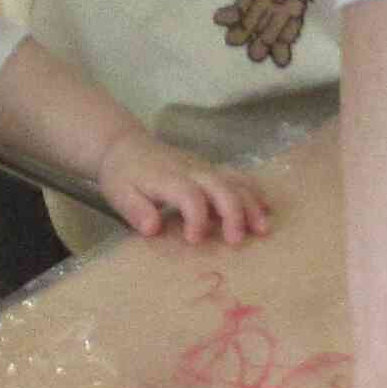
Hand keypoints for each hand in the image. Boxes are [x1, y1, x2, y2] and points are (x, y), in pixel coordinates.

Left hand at [91, 130, 270, 245]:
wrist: (126, 146)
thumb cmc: (123, 175)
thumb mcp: (119, 194)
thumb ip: (136, 211)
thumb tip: (152, 229)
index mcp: (169, 178)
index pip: (190, 195)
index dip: (196, 218)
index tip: (194, 240)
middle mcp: (192, 170)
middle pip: (221, 187)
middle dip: (233, 213)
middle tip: (237, 241)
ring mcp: (205, 168)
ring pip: (236, 181)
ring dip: (251, 204)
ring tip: (263, 228)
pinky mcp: (212, 169)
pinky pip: (238, 177)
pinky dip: (254, 192)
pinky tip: (267, 209)